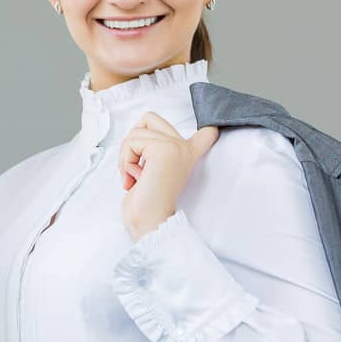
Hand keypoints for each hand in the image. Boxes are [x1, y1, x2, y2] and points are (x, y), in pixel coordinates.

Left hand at [118, 113, 220, 239]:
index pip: (206, 133)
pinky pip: (131, 142)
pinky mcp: (163, 150)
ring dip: (125, 156)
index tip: (215, 129)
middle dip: (131, 141)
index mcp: (187, 155)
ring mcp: (176, 147)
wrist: (149, 223)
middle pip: (149, 118)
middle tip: (136, 167)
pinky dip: (125, 161)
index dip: (207, 128)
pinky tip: (134, 179)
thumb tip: (141, 131)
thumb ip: (154, 151)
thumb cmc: (145, 203)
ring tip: (135, 177)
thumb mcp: (153, 170)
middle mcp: (185, 148)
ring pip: (135, 132)